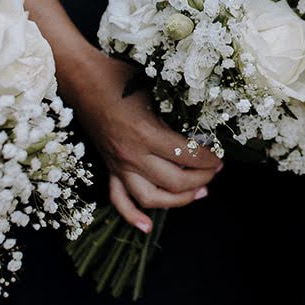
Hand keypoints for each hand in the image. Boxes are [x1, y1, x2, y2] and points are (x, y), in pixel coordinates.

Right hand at [63, 51, 221, 231]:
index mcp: (146, 134)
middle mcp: (132, 155)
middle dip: (201, 180)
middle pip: (174, 182)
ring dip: (177, 201)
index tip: (220, 158)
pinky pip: (118, 199)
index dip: (208, 160)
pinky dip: (131, 216)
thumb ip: (176, 112)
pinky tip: (146, 226)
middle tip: (214, 173)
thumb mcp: (156, 90)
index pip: (186, 156)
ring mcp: (119, 165)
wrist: (83, 80)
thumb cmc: (121, 78)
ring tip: (198, 193)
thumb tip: (203, 126)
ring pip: (150, 198)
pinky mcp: (109, 168)